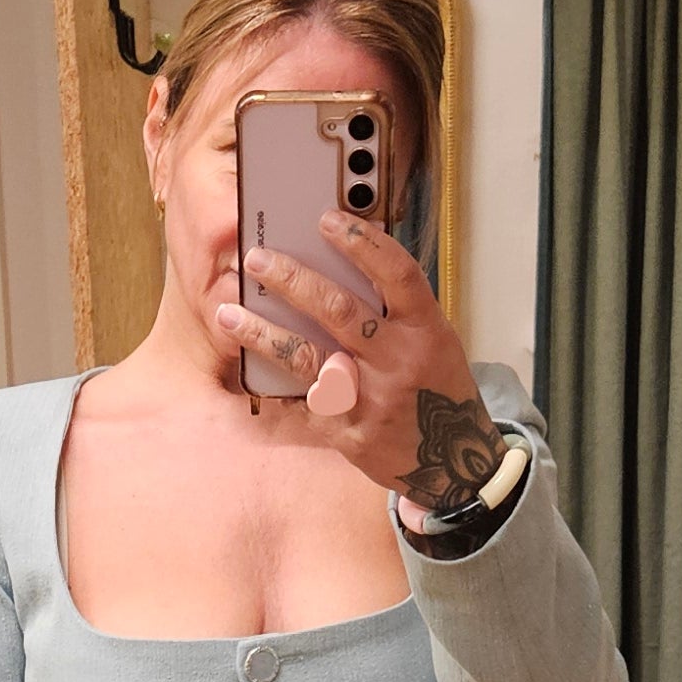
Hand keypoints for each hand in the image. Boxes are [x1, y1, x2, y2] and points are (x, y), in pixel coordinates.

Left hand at [214, 213, 509, 520]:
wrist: (452, 462)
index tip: (326, 219)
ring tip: (229, 313)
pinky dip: (272, 386)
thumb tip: (336, 266)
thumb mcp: (433, 341)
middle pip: (339, 310)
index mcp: (425, 330)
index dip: (362, 243)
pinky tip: (244, 370)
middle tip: (255, 258)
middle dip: (292, 280)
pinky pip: (301, 404)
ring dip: (263, 333)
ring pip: (308, 358)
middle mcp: (399, 361)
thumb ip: (394, 310)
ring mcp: (372, 400)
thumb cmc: (437, 389)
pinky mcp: (349, 434)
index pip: (396, 274)